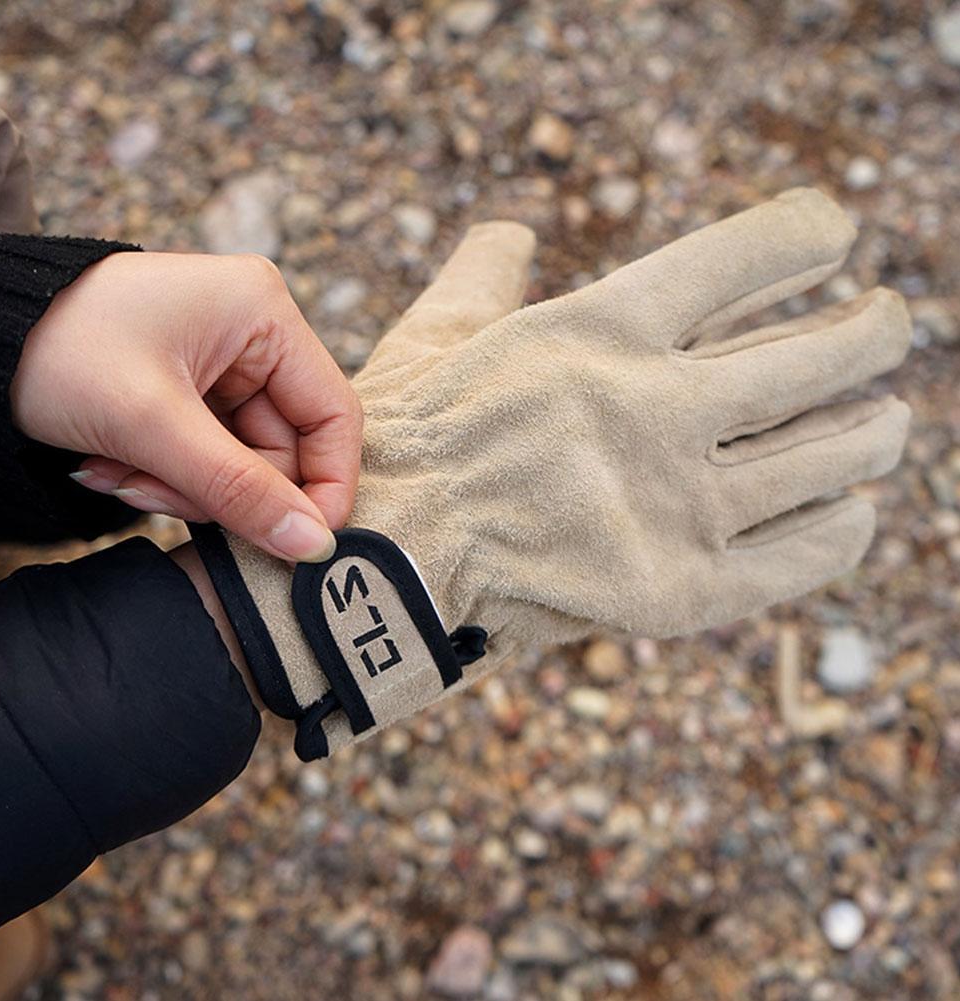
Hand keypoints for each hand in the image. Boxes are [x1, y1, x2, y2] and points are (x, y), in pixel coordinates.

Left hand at [11, 251, 362, 561]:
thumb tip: (313, 545)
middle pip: (283, 447)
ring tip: (121, 474)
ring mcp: (224, 362)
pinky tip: (118, 465)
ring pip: (243, 461)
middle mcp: (254, 333)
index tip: (301, 545)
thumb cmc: (56, 348)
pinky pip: (209, 456)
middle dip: (222, 487)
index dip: (326, 485)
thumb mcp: (151, 423)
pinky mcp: (194, 389)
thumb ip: (239, 488)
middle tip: (155, 496)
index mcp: (262, 313)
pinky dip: (168, 475)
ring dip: (186, 486)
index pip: (333, 415)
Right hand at [192, 190, 912, 758]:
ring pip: (836, 454)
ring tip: (882, 422)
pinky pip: (805, 555)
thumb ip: (484, 272)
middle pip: (828, 353)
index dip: (814, 234)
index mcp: (602, 329)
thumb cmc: (398, 450)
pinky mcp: (681, 592)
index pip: (755, 252)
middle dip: (876, 332)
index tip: (836, 239)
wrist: (375, 573)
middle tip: (885, 328)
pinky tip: (851, 513)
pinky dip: (843, 529)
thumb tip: (513, 231)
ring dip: (875, 431)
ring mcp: (677, 504)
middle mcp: (657, 407)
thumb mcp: (431, 337)